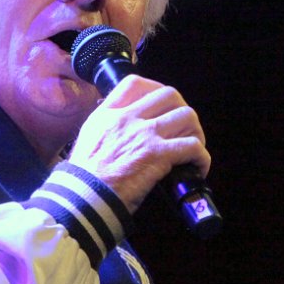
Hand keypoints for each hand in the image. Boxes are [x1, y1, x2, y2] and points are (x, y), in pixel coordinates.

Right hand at [67, 75, 210, 213]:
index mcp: (108, 114)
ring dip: (196, 133)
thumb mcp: (88, 141)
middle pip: (169, 95)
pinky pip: (192, 147)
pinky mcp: (157, 155)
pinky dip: (201, 158)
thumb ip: (106, 129)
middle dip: (183, 111)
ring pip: (187, 116)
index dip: (156, 90)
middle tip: (184, 131)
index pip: (136, 83)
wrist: (82, 199)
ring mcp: (144, 134)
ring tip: (193, 150)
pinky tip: (197, 169)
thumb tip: (124, 132)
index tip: (164, 106)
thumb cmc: (83, 179)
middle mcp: (127, 118)